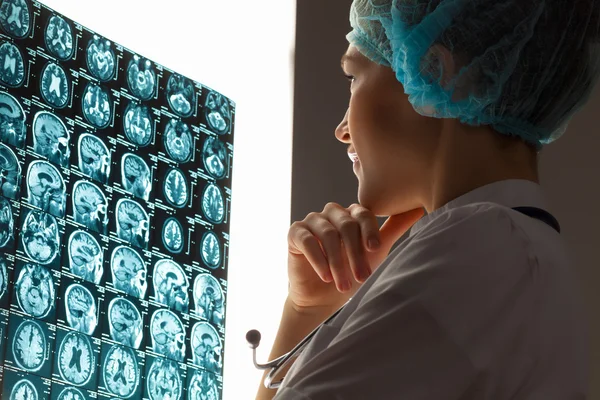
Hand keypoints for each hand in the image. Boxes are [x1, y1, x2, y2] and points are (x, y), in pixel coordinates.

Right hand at [287, 203, 423, 312]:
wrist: (325, 296)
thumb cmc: (353, 270)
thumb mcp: (377, 250)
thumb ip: (394, 227)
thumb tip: (420, 208)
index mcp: (351, 213)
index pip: (362, 214)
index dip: (369, 231)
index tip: (375, 249)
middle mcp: (331, 212)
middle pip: (346, 224)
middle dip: (355, 253)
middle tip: (362, 276)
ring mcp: (312, 221)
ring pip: (327, 233)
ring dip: (337, 261)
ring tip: (344, 284)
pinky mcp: (295, 233)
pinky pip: (306, 240)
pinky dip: (318, 259)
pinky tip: (326, 276)